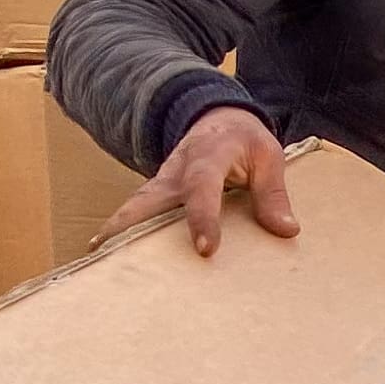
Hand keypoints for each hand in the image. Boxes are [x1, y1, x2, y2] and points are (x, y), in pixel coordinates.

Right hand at [101, 104, 298, 252]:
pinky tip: (106, 260)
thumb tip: (286, 230)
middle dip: (130, 225)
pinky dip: (121, 235)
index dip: (202, 218)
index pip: (202, 187)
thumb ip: (274, 193)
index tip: (205, 250)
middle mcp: (176, 170)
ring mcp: (160, 183)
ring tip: (98, 265)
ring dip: (116, 234)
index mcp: (208, 155)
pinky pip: (136, 216)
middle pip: (149, 199)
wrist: (218, 118)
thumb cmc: (245, 141)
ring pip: (134, 209)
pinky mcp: (154, 196)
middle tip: (112, 254)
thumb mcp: (268, 157)